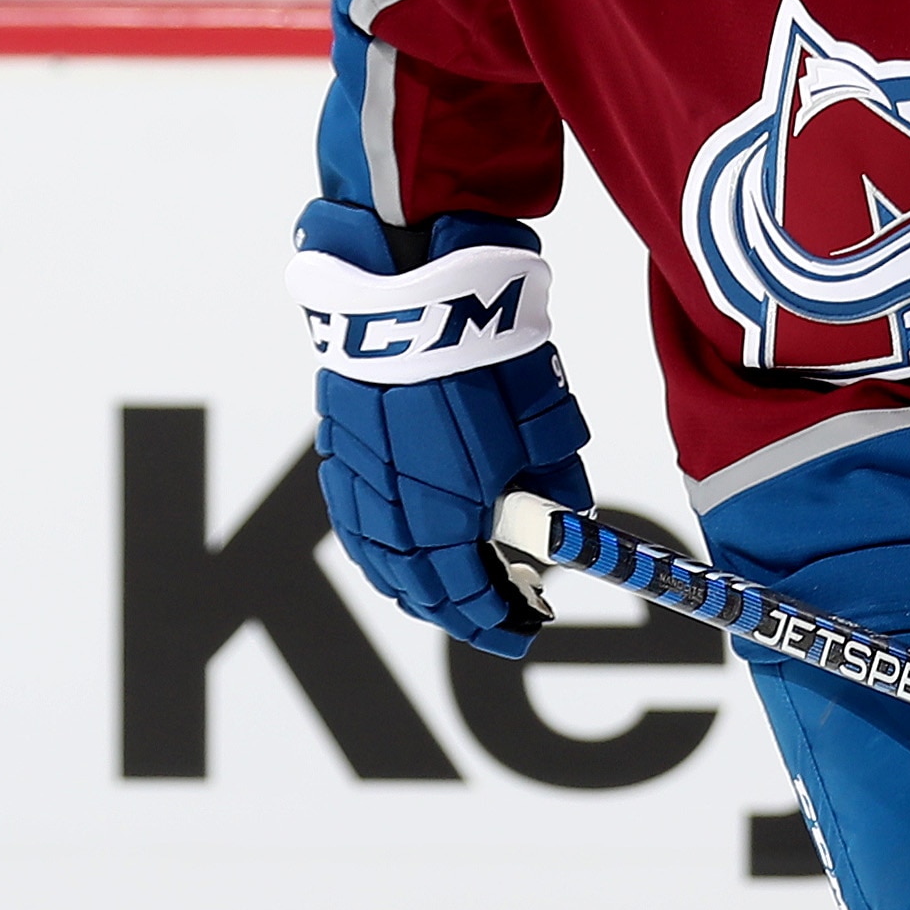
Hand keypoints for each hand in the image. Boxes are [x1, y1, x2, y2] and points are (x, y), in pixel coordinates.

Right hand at [295, 201, 590, 659]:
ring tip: (449, 592)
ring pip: (381, 562)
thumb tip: (571, 522)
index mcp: (448, 513)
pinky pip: (354, 524)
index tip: (528, 625)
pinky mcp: (338, 448)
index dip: (499, 619)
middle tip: (498, 612)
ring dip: (416, 588)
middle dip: (461, 611)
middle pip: (423, 589)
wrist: (411, 285)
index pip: (471, 595)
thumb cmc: (483, 348)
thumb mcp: (543, 421)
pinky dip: (378, 552)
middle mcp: (395, 509)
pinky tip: (397, 552)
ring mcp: (359, 481)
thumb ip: (556, 484)